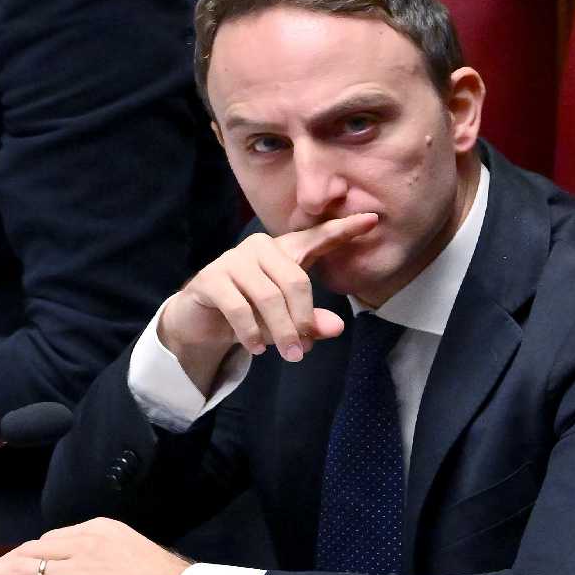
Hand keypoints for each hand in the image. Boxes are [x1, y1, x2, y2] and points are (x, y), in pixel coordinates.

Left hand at [0, 518, 190, 574]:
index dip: (25, 553)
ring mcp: (78, 571)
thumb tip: (76, 561)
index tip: (11, 562)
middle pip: (30, 551)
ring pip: (24, 570)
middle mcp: (83, 544)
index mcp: (96, 528)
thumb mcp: (128, 545)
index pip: (50, 539)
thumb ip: (100, 549)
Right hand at [159, 213, 376, 391]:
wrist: (201, 321)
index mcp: (284, 251)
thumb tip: (336, 327)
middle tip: (305, 349)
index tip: (374, 220)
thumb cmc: (251, 314)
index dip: (344, 229)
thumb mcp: (285, 320)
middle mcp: (260, 248)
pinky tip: (257, 349)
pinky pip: (239, 308)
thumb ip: (311, 321)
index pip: (317, 237)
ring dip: (281, 331)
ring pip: (268, 297)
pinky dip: (252, 333)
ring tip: (289, 354)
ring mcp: (233, 260)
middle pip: (295, 281)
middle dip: (303, 319)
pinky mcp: (211, 279)